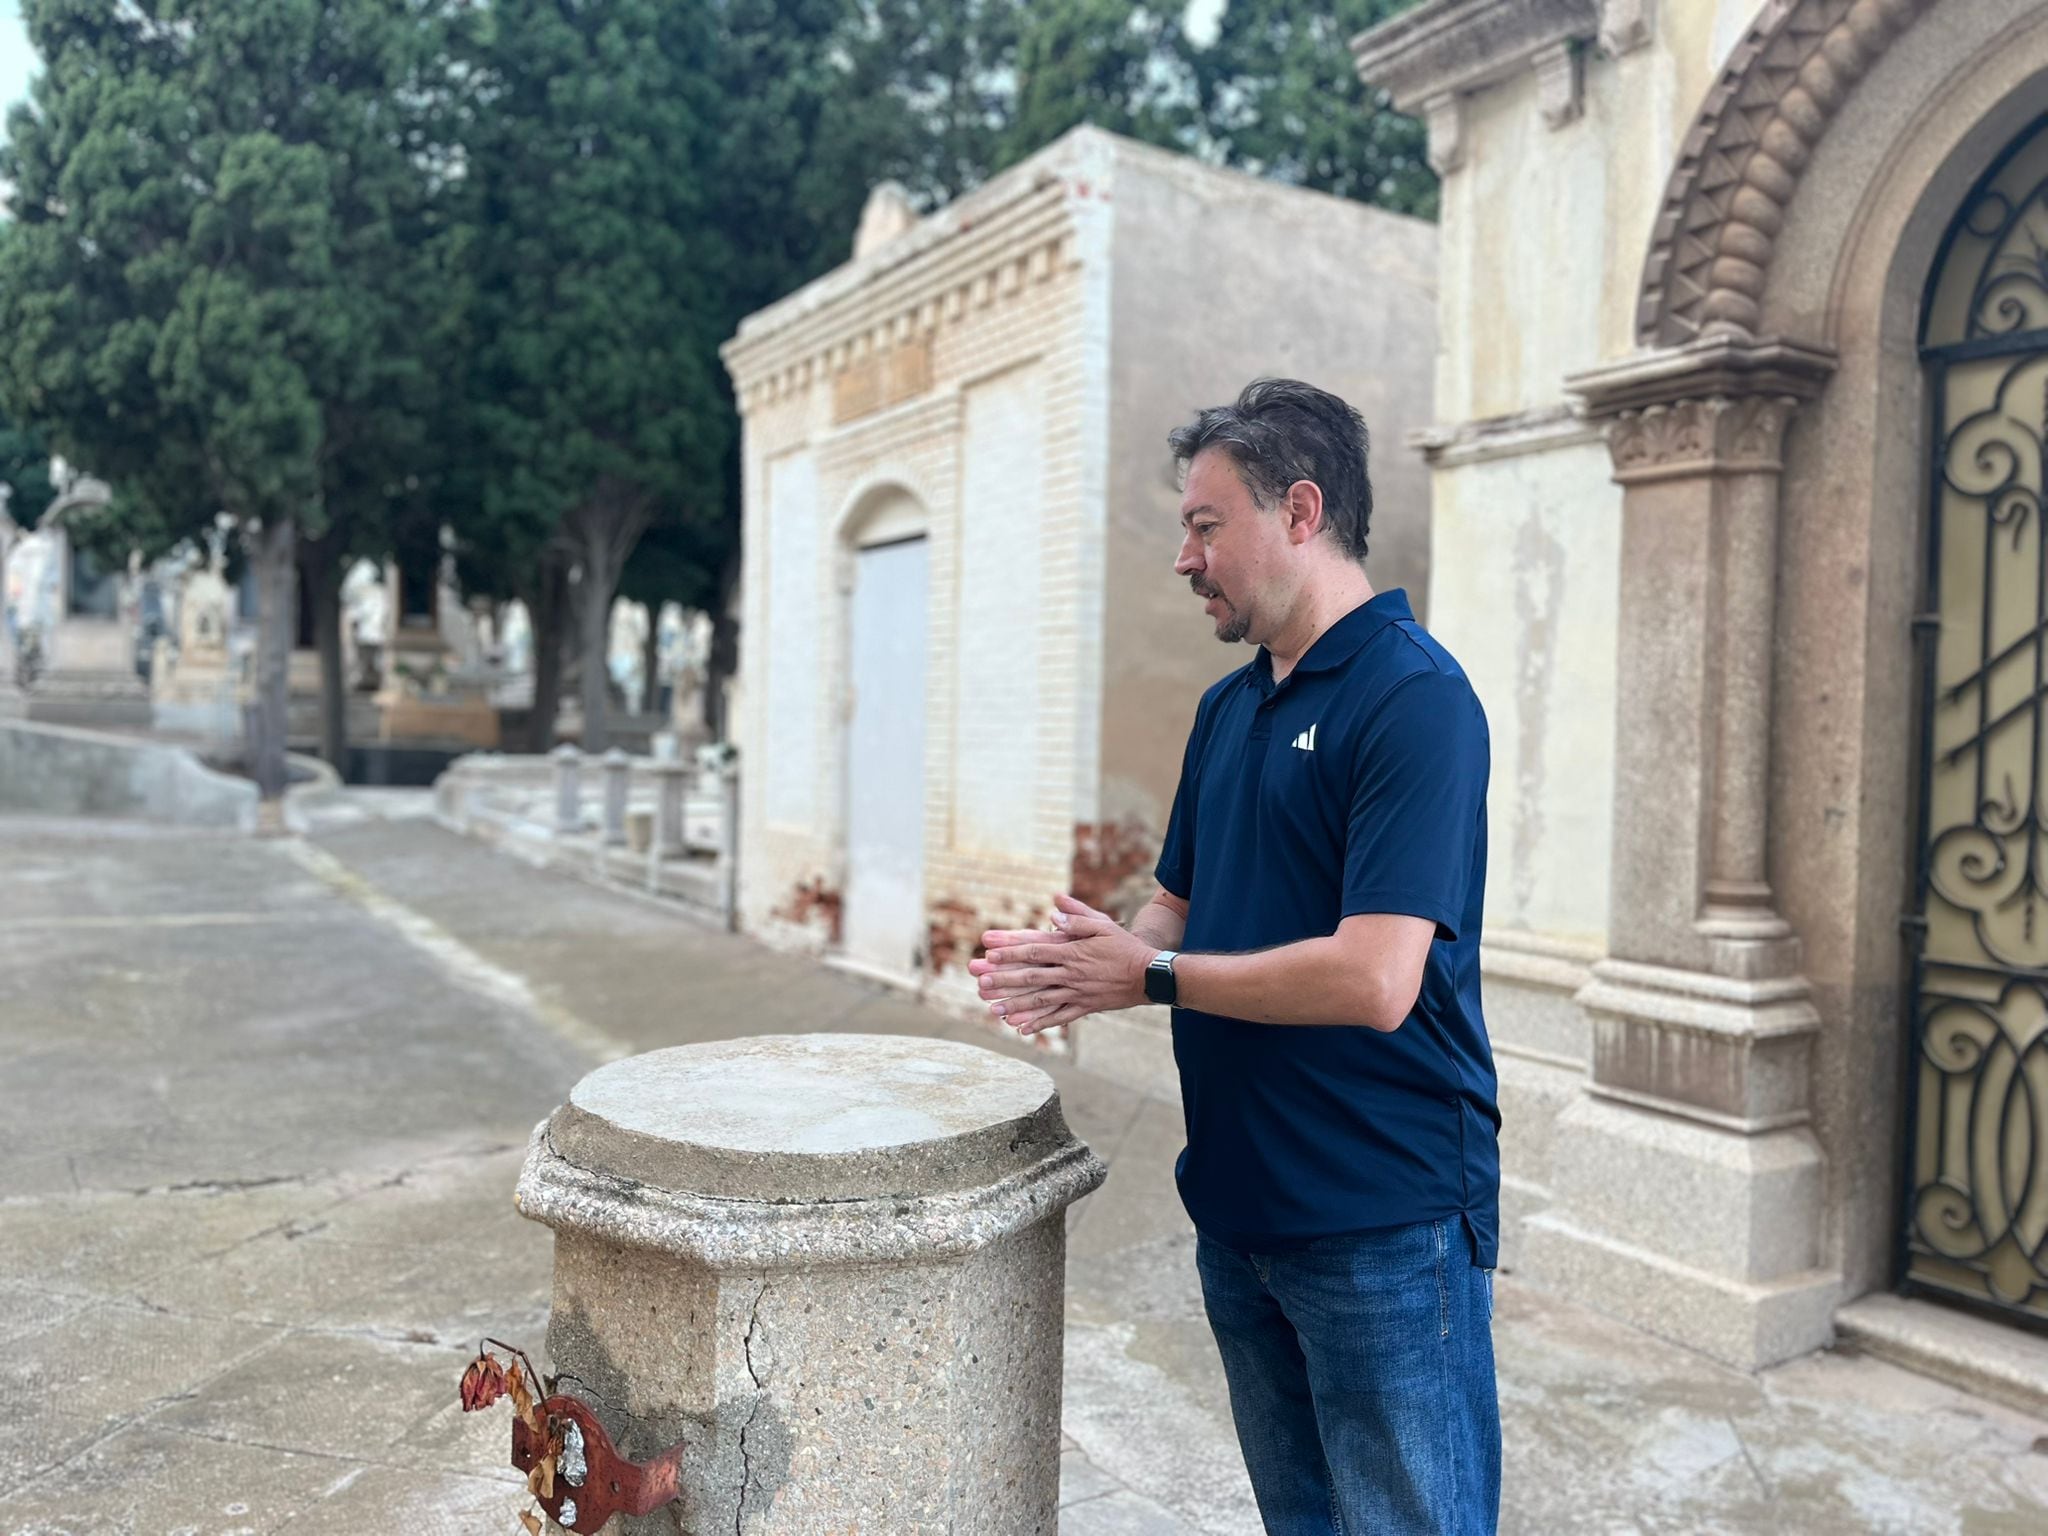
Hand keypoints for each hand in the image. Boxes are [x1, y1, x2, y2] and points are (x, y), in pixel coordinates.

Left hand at [968, 893, 1153, 1035]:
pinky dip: (1040, 1024)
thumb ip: (1077, 918)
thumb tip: (1053, 911)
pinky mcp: (1085, 1007)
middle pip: (1032, 977)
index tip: (990, 954)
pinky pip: (1059, 1017)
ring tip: (993, 1009)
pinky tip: (1021, 1029)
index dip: (1012, 953)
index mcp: (1073, 952)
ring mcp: (1077, 993)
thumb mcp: (1103, 925)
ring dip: (1016, 1005)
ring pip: (1041, 1001)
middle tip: (982, 983)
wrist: (1149, 975)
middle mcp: (1071, 974)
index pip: (1036, 951)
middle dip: (1004, 980)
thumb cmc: (1124, 946)